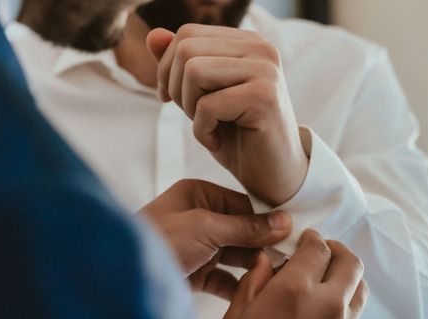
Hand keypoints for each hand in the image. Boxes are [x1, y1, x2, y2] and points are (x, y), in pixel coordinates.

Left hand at [139, 179, 291, 299]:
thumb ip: (246, 227)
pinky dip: (239, 287)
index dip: (268, 222)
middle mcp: (198, 220)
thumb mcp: (205, 228)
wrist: (120, 278)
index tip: (293, 237)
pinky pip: (224, 280)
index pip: (244, 206)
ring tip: (278, 280)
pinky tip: (257, 295)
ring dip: (254, 268)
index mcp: (198, 196)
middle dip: (263, 248)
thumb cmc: (158, 241)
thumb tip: (284, 221)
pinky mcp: (194, 275)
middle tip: (291, 263)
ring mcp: (197, 249)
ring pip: (235, 257)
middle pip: (242, 232)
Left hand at [147, 25, 307, 205]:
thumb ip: (179, 66)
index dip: (167, 69)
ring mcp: (265, 70)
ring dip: (189, 108)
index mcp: (247, 42)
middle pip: (186, 50)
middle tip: (195, 118)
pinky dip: (201, 131)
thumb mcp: (201, 98)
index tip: (174, 100)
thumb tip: (152, 35)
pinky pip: (207, 105)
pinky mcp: (264, 97)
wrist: (275, 176)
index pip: (187, 34)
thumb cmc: (239, 138)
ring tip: (208, 127)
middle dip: (177, 89)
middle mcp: (261, 48)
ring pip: (194, 71)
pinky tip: (216, 143)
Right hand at [216, 230, 367, 318]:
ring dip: (346, 274)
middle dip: (335, 250)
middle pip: (350, 261)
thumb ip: (253, 282)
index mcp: (293, 291)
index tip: (304, 239)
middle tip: (320, 251)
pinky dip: (345, 299)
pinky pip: (355, 312)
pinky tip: (323, 308)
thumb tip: (266, 260)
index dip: (311, 239)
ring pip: (360, 286)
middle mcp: (326, 305)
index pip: (317, 248)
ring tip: (326, 278)